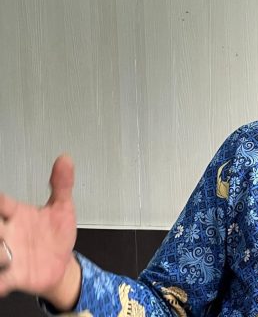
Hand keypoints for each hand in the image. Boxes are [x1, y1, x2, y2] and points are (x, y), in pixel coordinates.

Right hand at [0, 155, 80, 309]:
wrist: (62, 264)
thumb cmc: (56, 235)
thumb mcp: (62, 208)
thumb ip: (62, 184)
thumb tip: (66, 159)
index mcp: (17, 214)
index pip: (2, 203)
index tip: (0, 201)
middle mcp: (9, 233)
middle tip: (1, 227)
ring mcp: (10, 255)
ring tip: (4, 253)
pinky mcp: (15, 275)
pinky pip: (3, 280)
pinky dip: (0, 282)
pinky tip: (1, 284)